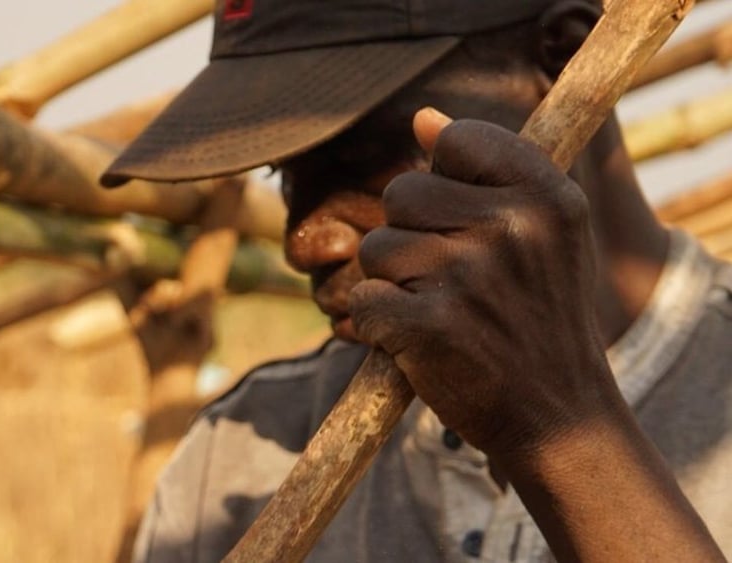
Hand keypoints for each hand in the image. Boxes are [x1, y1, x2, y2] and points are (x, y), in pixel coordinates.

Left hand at [349, 109, 615, 458]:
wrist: (558, 414)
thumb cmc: (539, 317)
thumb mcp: (544, 234)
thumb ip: (490, 170)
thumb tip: (423, 118)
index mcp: (547, 196)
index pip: (456, 141)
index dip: (445, 181)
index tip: (469, 224)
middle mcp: (511, 228)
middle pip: (402, 194)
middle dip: (411, 238)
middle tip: (453, 282)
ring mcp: (469, 277)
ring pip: (376, 248)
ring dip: (393, 283)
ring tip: (439, 312)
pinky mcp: (430, 325)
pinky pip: (363, 301)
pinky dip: (377, 326)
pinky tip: (418, 341)